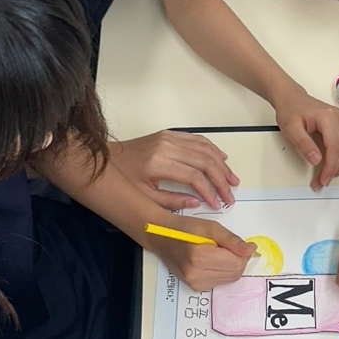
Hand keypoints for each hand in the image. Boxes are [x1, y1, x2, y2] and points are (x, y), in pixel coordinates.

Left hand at [109, 134, 238, 210]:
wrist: (105, 159)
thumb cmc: (122, 179)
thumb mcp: (144, 197)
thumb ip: (172, 201)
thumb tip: (197, 203)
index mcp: (159, 163)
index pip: (194, 177)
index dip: (210, 191)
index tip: (217, 203)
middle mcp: (166, 146)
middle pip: (204, 161)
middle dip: (221, 179)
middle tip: (230, 194)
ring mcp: (169, 138)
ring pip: (204, 149)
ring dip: (221, 164)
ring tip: (232, 179)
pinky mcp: (169, 134)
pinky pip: (197, 139)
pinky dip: (212, 149)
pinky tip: (221, 159)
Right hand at [145, 216, 256, 291]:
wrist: (162, 238)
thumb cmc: (183, 230)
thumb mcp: (210, 227)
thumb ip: (232, 240)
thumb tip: (250, 250)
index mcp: (199, 257)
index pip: (236, 263)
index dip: (243, 253)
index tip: (242, 244)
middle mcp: (196, 274)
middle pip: (235, 273)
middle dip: (238, 260)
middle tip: (229, 246)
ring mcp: (195, 283)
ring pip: (229, 279)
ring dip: (231, 266)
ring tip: (218, 252)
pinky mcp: (195, 287)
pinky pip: (220, 281)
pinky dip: (222, 271)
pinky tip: (213, 260)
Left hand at [272, 85, 338, 189]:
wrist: (292, 98)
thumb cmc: (291, 109)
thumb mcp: (291, 128)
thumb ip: (303, 144)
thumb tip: (316, 160)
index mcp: (329, 117)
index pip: (335, 148)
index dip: (331, 167)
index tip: (323, 179)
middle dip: (335, 170)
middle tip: (322, 182)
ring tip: (327, 176)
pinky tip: (331, 167)